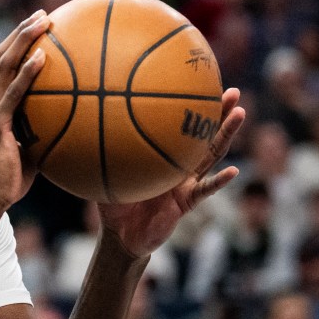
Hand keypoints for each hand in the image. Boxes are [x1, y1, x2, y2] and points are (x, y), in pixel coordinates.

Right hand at [0, 10, 48, 212]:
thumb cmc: (10, 184)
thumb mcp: (32, 153)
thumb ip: (45, 135)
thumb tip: (75, 128)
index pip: (4, 69)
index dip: (18, 45)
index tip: (39, 29)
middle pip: (1, 57)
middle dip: (22, 32)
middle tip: (43, 14)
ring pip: (3, 66)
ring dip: (23, 39)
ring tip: (43, 21)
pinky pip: (13, 95)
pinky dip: (27, 74)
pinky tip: (43, 58)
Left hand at [96, 88, 245, 257]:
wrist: (120, 235)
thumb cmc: (113, 203)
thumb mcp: (104, 172)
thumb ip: (99, 151)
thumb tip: (78, 122)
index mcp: (162, 156)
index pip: (180, 127)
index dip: (192, 107)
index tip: (202, 82)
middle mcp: (178, 166)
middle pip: (203, 134)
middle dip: (219, 112)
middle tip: (233, 91)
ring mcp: (186, 183)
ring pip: (211, 156)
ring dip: (227, 135)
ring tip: (240, 114)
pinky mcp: (187, 203)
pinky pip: (205, 190)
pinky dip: (219, 182)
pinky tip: (234, 172)